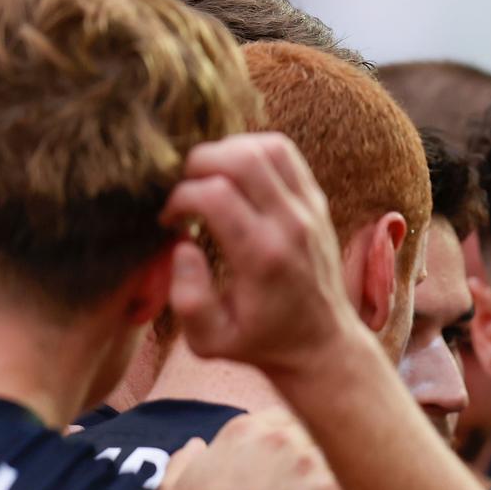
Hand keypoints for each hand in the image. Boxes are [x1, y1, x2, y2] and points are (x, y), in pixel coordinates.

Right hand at [161, 132, 366, 377]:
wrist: (321, 343)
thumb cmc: (260, 341)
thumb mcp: (211, 342)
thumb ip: (187, 300)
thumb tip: (183, 246)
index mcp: (263, 257)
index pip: (215, 194)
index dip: (178, 198)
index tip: (169, 220)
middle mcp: (291, 225)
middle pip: (241, 158)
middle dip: (198, 164)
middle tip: (185, 191)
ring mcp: (309, 209)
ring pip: (267, 146)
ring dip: (227, 152)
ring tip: (209, 181)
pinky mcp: (317, 201)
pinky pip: (285, 154)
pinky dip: (253, 152)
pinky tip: (236, 179)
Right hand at [165, 409, 346, 489]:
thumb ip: (185, 462)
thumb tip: (194, 448)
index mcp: (243, 429)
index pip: (285, 420)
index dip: (290, 442)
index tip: (290, 464)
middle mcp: (278, 437)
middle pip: (315, 433)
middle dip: (314, 453)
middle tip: (310, 485)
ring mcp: (307, 462)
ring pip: (336, 455)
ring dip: (332, 472)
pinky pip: (352, 483)